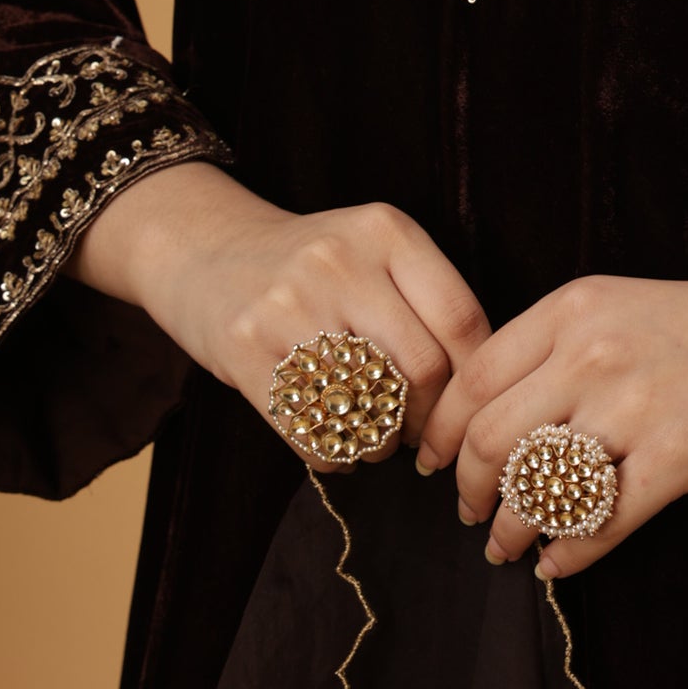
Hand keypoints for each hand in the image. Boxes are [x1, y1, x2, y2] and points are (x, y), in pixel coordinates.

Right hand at [68, 161, 490, 458]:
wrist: (206, 249)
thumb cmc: (311, 266)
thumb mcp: (373, 251)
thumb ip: (425, 299)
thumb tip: (481, 389)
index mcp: (386, 231)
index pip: (461, 318)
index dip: (474, 380)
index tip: (469, 408)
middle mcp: (340, 260)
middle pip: (424, 367)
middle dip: (433, 419)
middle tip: (425, 438)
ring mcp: (289, 303)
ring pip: (372, 404)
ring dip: (385, 442)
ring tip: (379, 440)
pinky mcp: (245, 348)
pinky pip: (312, 432)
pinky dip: (337, 457)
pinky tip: (337, 447)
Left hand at [419, 231, 687, 577]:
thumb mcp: (627, 307)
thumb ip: (560, 349)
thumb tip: (492, 419)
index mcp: (574, 306)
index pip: (473, 376)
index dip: (442, 431)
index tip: (430, 462)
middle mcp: (593, 350)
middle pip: (491, 437)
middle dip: (468, 488)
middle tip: (469, 514)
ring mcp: (635, 405)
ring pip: (537, 486)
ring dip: (511, 530)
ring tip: (507, 548)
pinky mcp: (679, 459)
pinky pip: (599, 524)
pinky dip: (568, 554)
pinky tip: (559, 564)